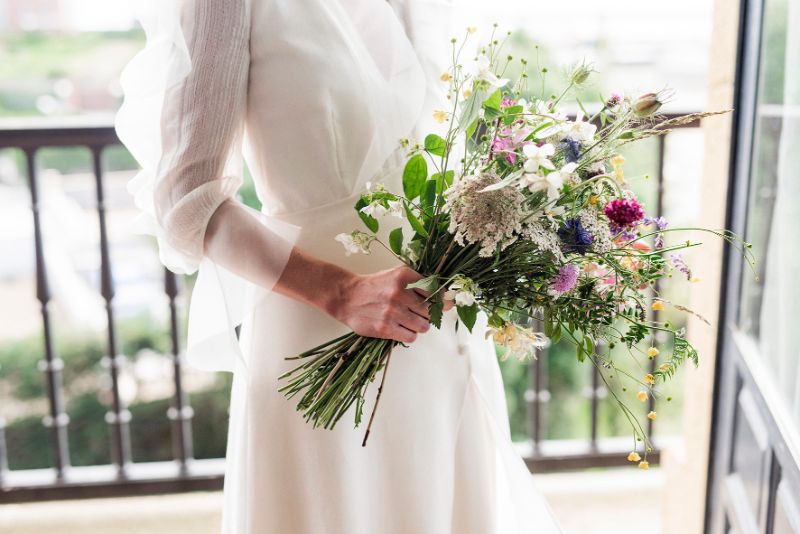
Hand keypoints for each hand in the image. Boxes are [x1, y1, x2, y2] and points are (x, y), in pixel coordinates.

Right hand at [330, 265, 452, 343]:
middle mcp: (399, 292)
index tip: (447, 304)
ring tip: (409, 320)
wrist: (347, 297)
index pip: (436, 290)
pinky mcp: (385, 327)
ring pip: (424, 326)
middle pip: (432, 310)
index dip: (443, 300)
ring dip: (420, 325)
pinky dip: (409, 334)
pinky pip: (411, 337)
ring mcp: (392, 311)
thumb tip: (448, 299)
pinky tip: (401, 327)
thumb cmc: (376, 287)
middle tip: (421, 313)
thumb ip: (421, 284)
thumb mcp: (397, 276)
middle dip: (430, 314)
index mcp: (404, 276)